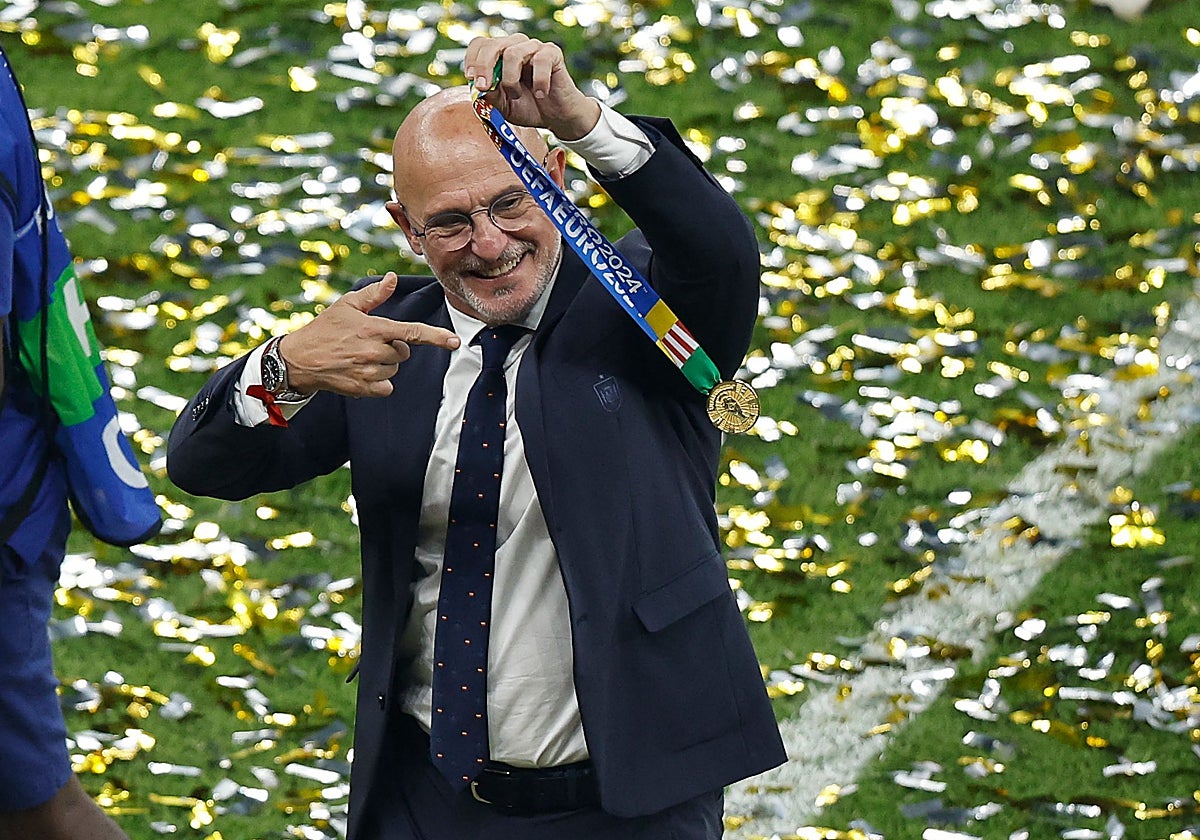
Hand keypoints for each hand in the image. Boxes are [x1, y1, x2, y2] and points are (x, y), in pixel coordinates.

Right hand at [279, 272, 459, 397]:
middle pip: (404, 352)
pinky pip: (386, 387)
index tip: (455, 341)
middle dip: (393, 348)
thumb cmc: (325, 329)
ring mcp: (369, 371)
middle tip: (369, 343)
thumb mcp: (347, 306)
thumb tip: (393, 278)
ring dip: (385, 364)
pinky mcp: (364, 388)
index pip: (412, 332)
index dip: (436, 337)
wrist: (300, 360)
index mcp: (374, 328)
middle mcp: (374, 351)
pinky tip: (361, 372)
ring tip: (361, 357)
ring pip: (395, 369)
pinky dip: (379, 382)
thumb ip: (374, 294)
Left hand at [463, 34, 600, 140]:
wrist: (556, 117)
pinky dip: (538, 82)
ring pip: (513, 53)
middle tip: (484, 87)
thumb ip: (491, 96)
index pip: (480, 44)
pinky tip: (540, 94)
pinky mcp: (552, 53)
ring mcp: (533, 47)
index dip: (472, 59)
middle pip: (493, 45)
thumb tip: (480, 87)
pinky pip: (540, 60)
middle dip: (483, 66)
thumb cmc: (529, 107)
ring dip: (511, 80)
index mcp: (499, 55)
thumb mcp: (503, 107)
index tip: (471, 79)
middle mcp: (515, 46)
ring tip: (517, 95)